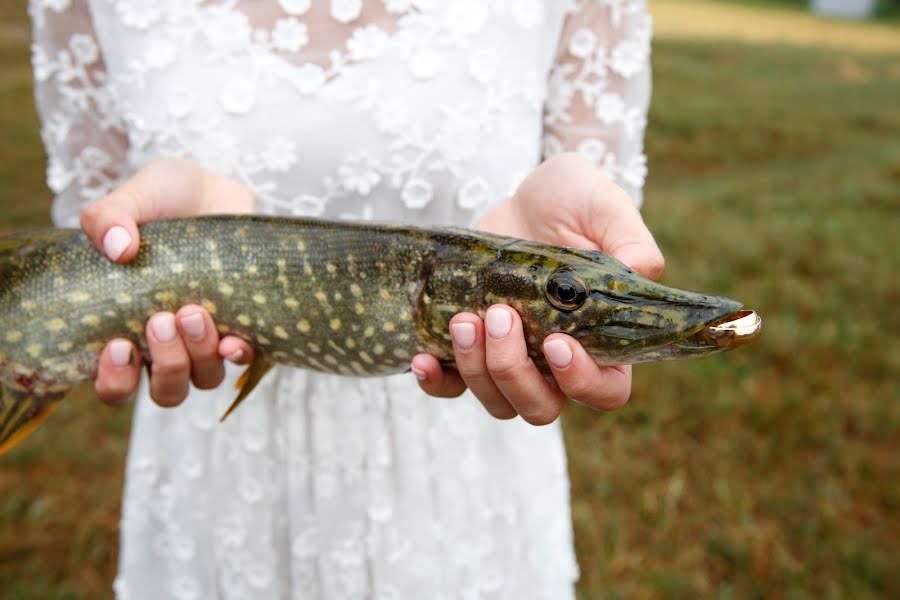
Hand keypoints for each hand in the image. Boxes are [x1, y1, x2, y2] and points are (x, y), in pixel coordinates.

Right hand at [82, 158, 256, 406]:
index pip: (114, 384)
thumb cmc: (164, 198)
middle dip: (165, 366)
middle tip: (162, 320)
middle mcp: (166, 345)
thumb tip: (117, 248)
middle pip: (166, 391)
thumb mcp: (133, 196)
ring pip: (204, 379)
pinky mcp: (244, 326)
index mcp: (125, 328)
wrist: (216, 189)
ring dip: (199, 356)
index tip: (117, 346)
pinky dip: (238, 354)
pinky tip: (234, 340)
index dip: (114, 380)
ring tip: (193, 311)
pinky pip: (245, 359)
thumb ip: (109, 216)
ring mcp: (207, 339)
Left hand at [411, 153, 664, 423]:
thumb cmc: (574, 200)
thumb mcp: (604, 207)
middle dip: (513, 371)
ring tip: (464, 319)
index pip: (605, 390)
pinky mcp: (473, 349)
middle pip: (540, 407)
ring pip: (498, 402)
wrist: (522, 195)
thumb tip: (643, 272)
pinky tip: (424, 357)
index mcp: (604, 340)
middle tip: (501, 316)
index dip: (582, 382)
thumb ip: (631, 241)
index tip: (557, 342)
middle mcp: (557, 363)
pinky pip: (453, 388)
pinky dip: (438, 382)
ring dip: (477, 370)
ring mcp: (513, 360)